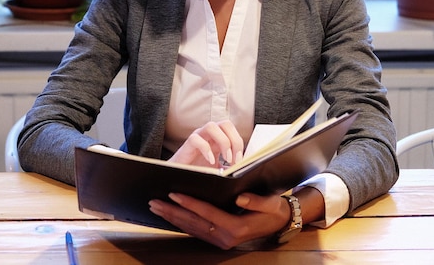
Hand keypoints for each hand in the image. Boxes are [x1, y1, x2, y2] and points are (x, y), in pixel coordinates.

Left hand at [148, 186, 324, 248]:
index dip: (189, 203)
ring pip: (191, 228)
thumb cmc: (273, 210)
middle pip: (193, 223)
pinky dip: (181, 222)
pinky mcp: (218, 239)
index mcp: (236, 227)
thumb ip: (255, 201)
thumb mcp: (270, 204)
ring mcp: (220, 240)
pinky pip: (196, 231)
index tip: (173, 193)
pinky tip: (171, 215)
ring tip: (156, 207)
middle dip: (172, 212)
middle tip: (154, 201)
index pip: (207, 213)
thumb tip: (239, 197)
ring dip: (173, 218)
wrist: (279, 223)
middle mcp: (225, 237)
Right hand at [168, 120, 243, 167]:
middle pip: (225, 123)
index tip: (241, 161)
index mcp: (218, 138)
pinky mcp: (187, 145)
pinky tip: (211, 161)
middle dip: (234, 140)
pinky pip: (196, 139)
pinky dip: (206, 149)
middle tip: (235, 159)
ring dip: (223, 141)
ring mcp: (197, 137)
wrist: (178, 177)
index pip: (232, 129)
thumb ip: (229, 168)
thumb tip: (243, 170)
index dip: (239, 142)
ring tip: (226, 159)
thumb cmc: (199, 172)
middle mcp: (208, 134)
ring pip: (211, 125)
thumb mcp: (219, 170)